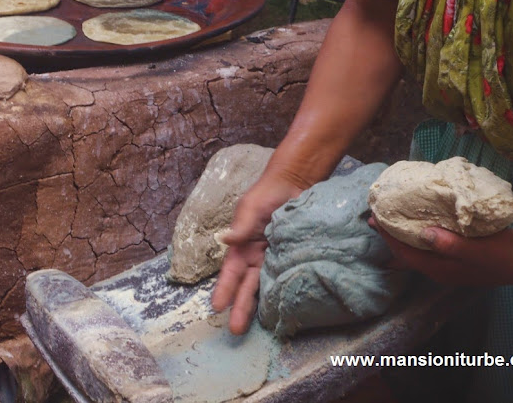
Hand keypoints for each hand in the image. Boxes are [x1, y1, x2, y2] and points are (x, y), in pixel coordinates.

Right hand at [211, 172, 303, 334]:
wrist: (295, 182)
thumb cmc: (267, 193)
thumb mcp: (250, 208)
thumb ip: (240, 226)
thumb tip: (224, 239)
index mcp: (242, 246)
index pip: (231, 272)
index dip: (224, 289)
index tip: (217, 307)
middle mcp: (256, 256)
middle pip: (247, 285)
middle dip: (240, 307)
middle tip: (235, 330)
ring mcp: (275, 258)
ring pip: (265, 286)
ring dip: (260, 306)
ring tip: (258, 326)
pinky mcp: (292, 257)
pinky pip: (286, 276)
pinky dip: (283, 292)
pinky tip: (283, 307)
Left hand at [369, 216, 512, 285]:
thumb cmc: (499, 255)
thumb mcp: (475, 249)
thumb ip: (449, 244)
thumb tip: (423, 234)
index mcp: (438, 268)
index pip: (403, 252)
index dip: (387, 236)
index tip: (374, 218)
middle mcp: (436, 269)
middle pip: (404, 252)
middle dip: (388, 236)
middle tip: (373, 218)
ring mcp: (444, 264)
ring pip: (413, 250)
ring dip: (399, 235)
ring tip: (387, 220)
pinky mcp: (452, 256)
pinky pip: (425, 246)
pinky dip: (415, 236)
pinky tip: (414, 226)